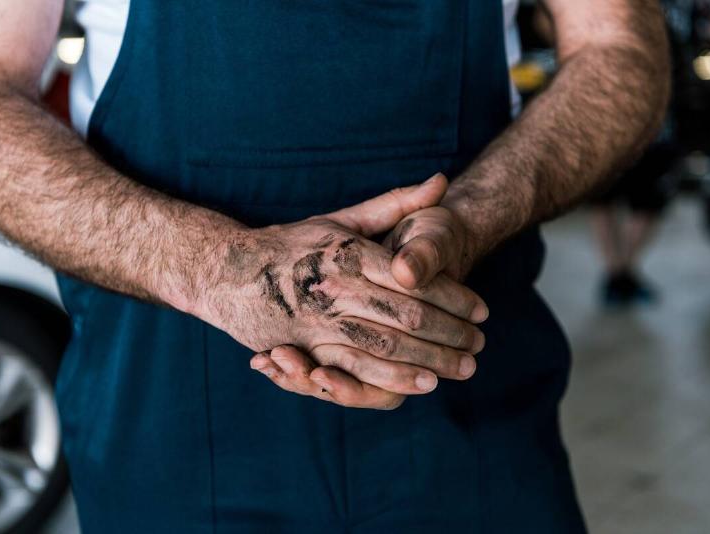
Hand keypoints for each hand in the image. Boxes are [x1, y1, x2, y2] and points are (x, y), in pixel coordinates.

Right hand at [199, 177, 487, 397]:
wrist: (227, 271)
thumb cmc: (292, 244)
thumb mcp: (342, 219)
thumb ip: (393, 205)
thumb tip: (441, 181)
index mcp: (349, 252)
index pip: (415, 280)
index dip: (454, 297)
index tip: (482, 310)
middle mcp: (336, 287)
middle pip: (408, 317)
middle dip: (451, 334)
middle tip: (480, 344)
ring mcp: (319, 320)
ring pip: (387, 347)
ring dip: (431, 361)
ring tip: (463, 368)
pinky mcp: (305, 347)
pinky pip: (356, 369)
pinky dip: (392, 378)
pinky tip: (420, 384)